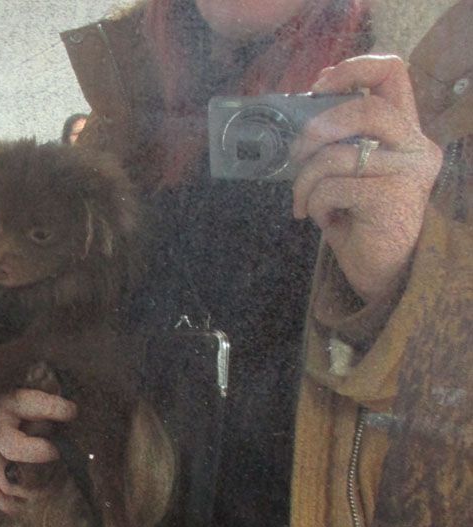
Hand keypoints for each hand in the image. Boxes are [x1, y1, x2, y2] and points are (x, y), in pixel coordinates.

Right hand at [0, 366, 77, 513]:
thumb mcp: (16, 387)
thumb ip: (41, 402)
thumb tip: (74, 416)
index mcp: (9, 405)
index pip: (32, 405)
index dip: (53, 408)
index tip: (72, 411)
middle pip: (15, 448)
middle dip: (37, 453)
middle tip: (56, 453)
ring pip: (5, 477)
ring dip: (29, 487)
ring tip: (50, 490)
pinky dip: (7, 502)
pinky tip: (23, 508)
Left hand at [291, 55, 442, 302]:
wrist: (382, 273)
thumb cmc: (359, 220)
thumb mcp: (349, 172)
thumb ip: (339, 141)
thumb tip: (300, 116)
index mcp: (405, 132)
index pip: (392, 73)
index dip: (352, 69)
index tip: (318, 87)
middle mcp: (415, 146)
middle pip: (365, 107)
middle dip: (315, 130)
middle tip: (296, 156)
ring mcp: (408, 172)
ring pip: (336, 154)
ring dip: (304, 180)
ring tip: (304, 202)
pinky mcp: (391, 198)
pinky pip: (332, 188)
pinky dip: (316, 204)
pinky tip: (325, 220)